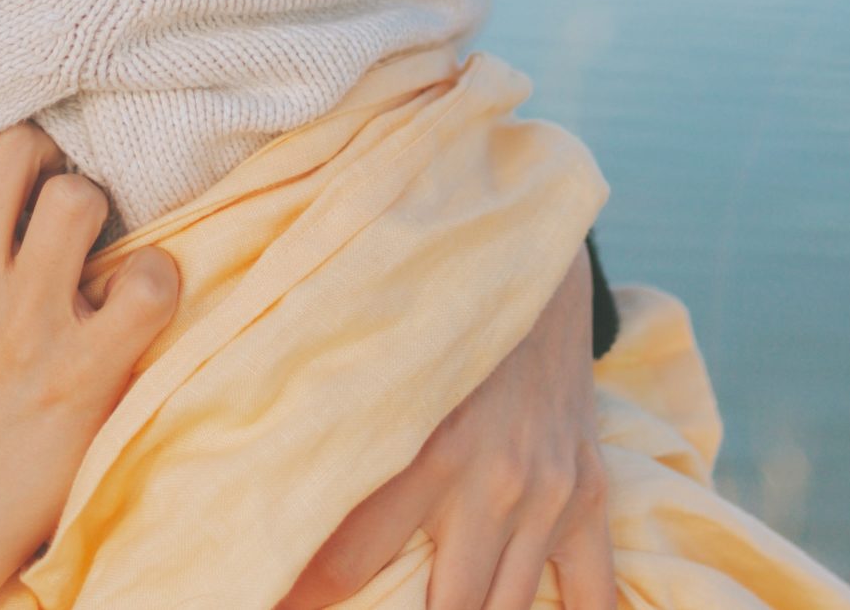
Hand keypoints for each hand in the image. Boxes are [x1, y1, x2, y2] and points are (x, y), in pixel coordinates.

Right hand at [0, 126, 179, 609]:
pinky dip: (156, 279)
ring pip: (76, 196)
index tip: (18, 165)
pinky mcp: (78, 375)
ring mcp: (21, 324)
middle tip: (64, 194)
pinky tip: (139, 298)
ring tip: (100, 247)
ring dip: (101, 211)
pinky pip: (144, 283)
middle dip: (51, 156)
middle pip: (12, 145)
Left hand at [277, 247, 613, 609]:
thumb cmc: (432, 326)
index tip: (272, 606)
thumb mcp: (374, 371)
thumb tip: (255, 483)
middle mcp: (489, 486)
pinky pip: (594, 594)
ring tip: (441, 605)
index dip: (304, 601)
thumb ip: (333, 434)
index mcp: (421, 452)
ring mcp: (547, 498)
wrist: (530, 274)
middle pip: (446, 609)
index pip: (348, 563)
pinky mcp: (589, 500)